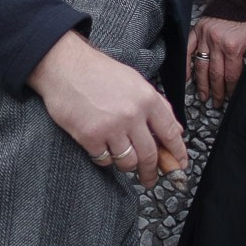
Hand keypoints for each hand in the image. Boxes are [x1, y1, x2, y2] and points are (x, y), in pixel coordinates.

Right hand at [29, 31, 187, 187]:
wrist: (65, 66)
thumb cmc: (99, 72)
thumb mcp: (135, 81)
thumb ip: (156, 105)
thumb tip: (176, 130)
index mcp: (147, 99)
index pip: (171, 133)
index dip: (178, 153)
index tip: (179, 166)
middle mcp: (132, 115)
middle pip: (150, 155)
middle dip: (152, 172)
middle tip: (150, 179)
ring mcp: (111, 127)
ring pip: (128, 162)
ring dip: (126, 164)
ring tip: (121, 156)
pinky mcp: (90, 137)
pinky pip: (104, 160)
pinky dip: (105, 159)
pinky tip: (101, 148)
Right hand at [189, 15, 245, 105]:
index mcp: (233, 46)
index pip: (232, 75)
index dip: (232, 89)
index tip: (232, 98)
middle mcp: (216, 42)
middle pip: (215, 75)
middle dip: (217, 92)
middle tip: (216, 103)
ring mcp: (204, 36)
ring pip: (201, 66)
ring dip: (202, 84)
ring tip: (203, 96)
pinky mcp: (197, 29)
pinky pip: (188, 50)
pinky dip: (186, 65)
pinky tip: (186, 78)